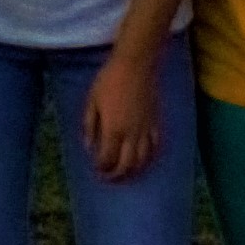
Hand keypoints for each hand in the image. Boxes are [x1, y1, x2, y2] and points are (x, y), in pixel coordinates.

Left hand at [82, 52, 162, 183]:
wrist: (136, 65)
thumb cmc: (109, 80)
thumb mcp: (92, 101)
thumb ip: (90, 126)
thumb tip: (88, 147)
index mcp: (113, 129)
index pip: (108, 158)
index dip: (102, 168)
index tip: (96, 170)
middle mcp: (132, 134)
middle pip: (127, 165)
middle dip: (117, 176)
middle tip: (108, 179)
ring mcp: (146, 130)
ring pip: (143, 160)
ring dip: (134, 172)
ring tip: (125, 176)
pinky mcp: (156, 124)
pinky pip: (155, 148)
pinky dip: (149, 159)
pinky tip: (144, 162)